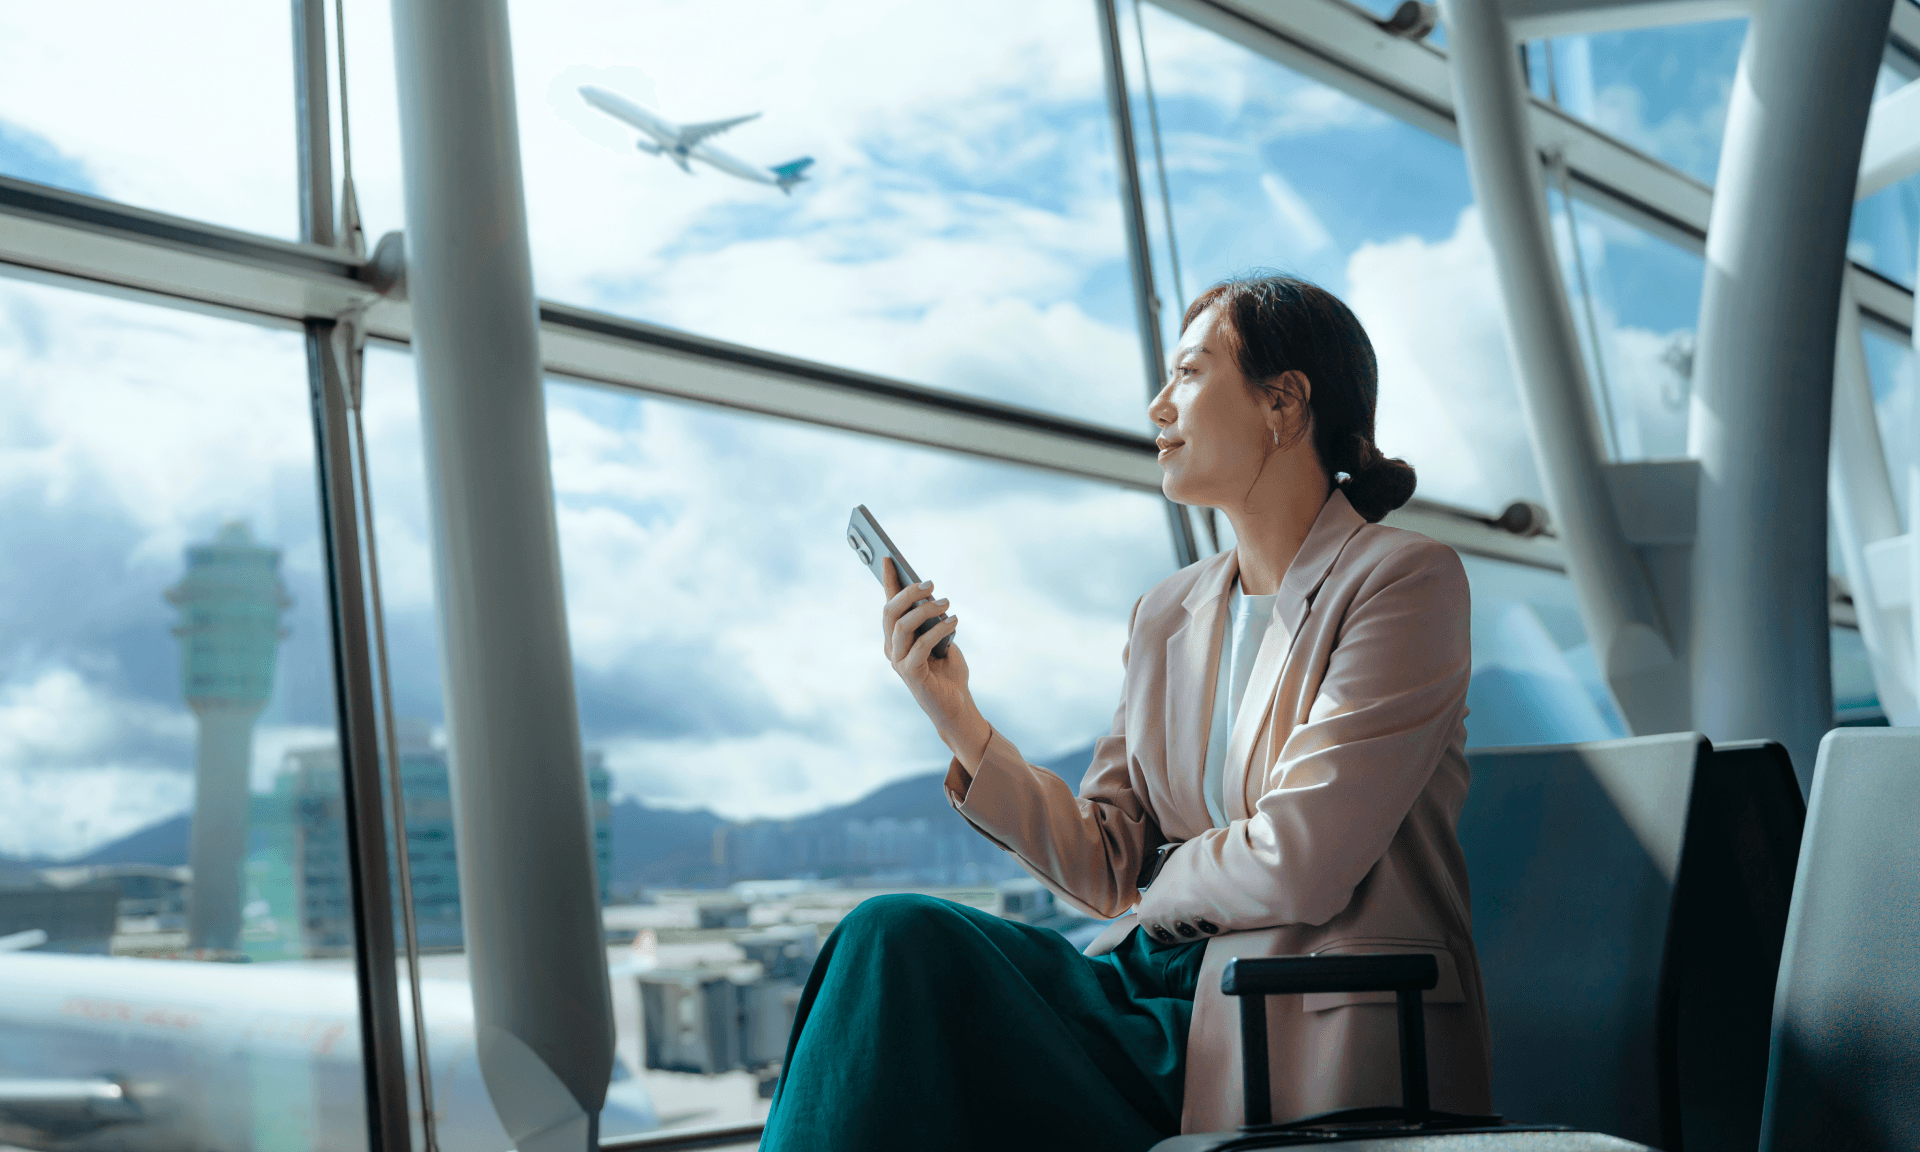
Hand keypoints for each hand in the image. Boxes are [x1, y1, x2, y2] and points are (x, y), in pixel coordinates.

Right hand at [880, 559, 991, 763]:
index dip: (887, 580)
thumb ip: (933, 620)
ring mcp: (898, 662)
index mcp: (896, 638)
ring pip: (902, 625)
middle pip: (890, 612)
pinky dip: (938, 630)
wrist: (956, 706)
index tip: (888, 556)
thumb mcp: (941, 638)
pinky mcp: (910, 675)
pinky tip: (953, 622)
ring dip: (925, 609)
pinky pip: (920, 645)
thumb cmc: (948, 672)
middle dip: (908, 592)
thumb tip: (931, 595)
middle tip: (931, 583)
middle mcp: (891, 648)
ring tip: (947, 603)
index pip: (888, 604)